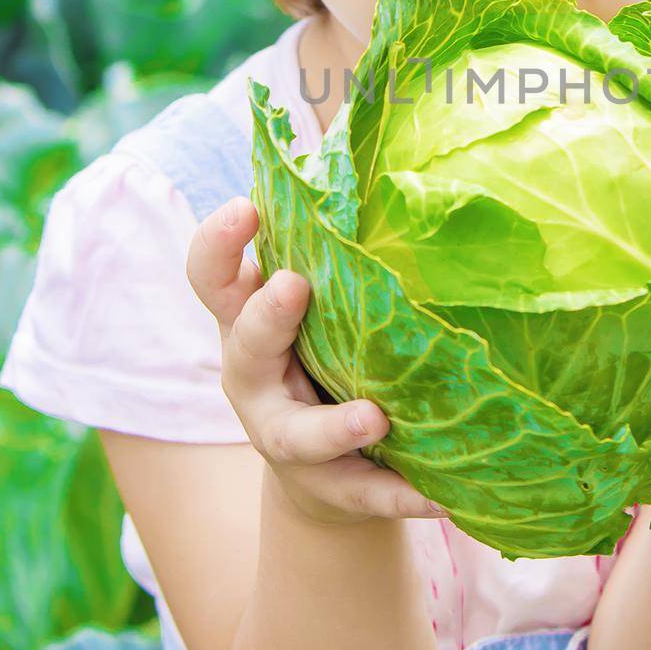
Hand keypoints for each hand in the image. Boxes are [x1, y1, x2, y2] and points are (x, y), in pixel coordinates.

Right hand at [186, 194, 449, 526]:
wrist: (323, 474)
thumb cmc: (321, 354)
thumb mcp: (314, 306)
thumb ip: (327, 251)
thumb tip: (366, 152)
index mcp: (248, 321)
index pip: (211, 276)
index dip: (218, 243)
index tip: (247, 208)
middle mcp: (254, 377)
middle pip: (243, 348)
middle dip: (264, 317)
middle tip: (294, 285)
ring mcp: (283, 436)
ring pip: (292, 435)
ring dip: (331, 425)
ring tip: (374, 417)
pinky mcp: (326, 486)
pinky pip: (360, 492)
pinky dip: (397, 494)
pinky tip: (439, 496)